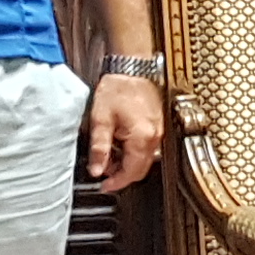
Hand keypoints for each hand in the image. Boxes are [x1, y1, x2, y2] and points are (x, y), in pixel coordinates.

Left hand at [83, 71, 165, 192]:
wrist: (132, 69)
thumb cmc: (118, 88)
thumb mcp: (101, 120)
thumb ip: (99, 148)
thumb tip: (96, 170)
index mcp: (141, 138)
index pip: (131, 173)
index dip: (116, 183)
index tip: (104, 186)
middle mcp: (154, 138)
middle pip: (140, 170)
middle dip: (121, 174)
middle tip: (103, 168)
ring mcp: (158, 132)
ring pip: (144, 159)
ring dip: (127, 162)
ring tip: (109, 150)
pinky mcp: (157, 126)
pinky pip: (147, 147)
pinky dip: (133, 151)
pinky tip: (120, 140)